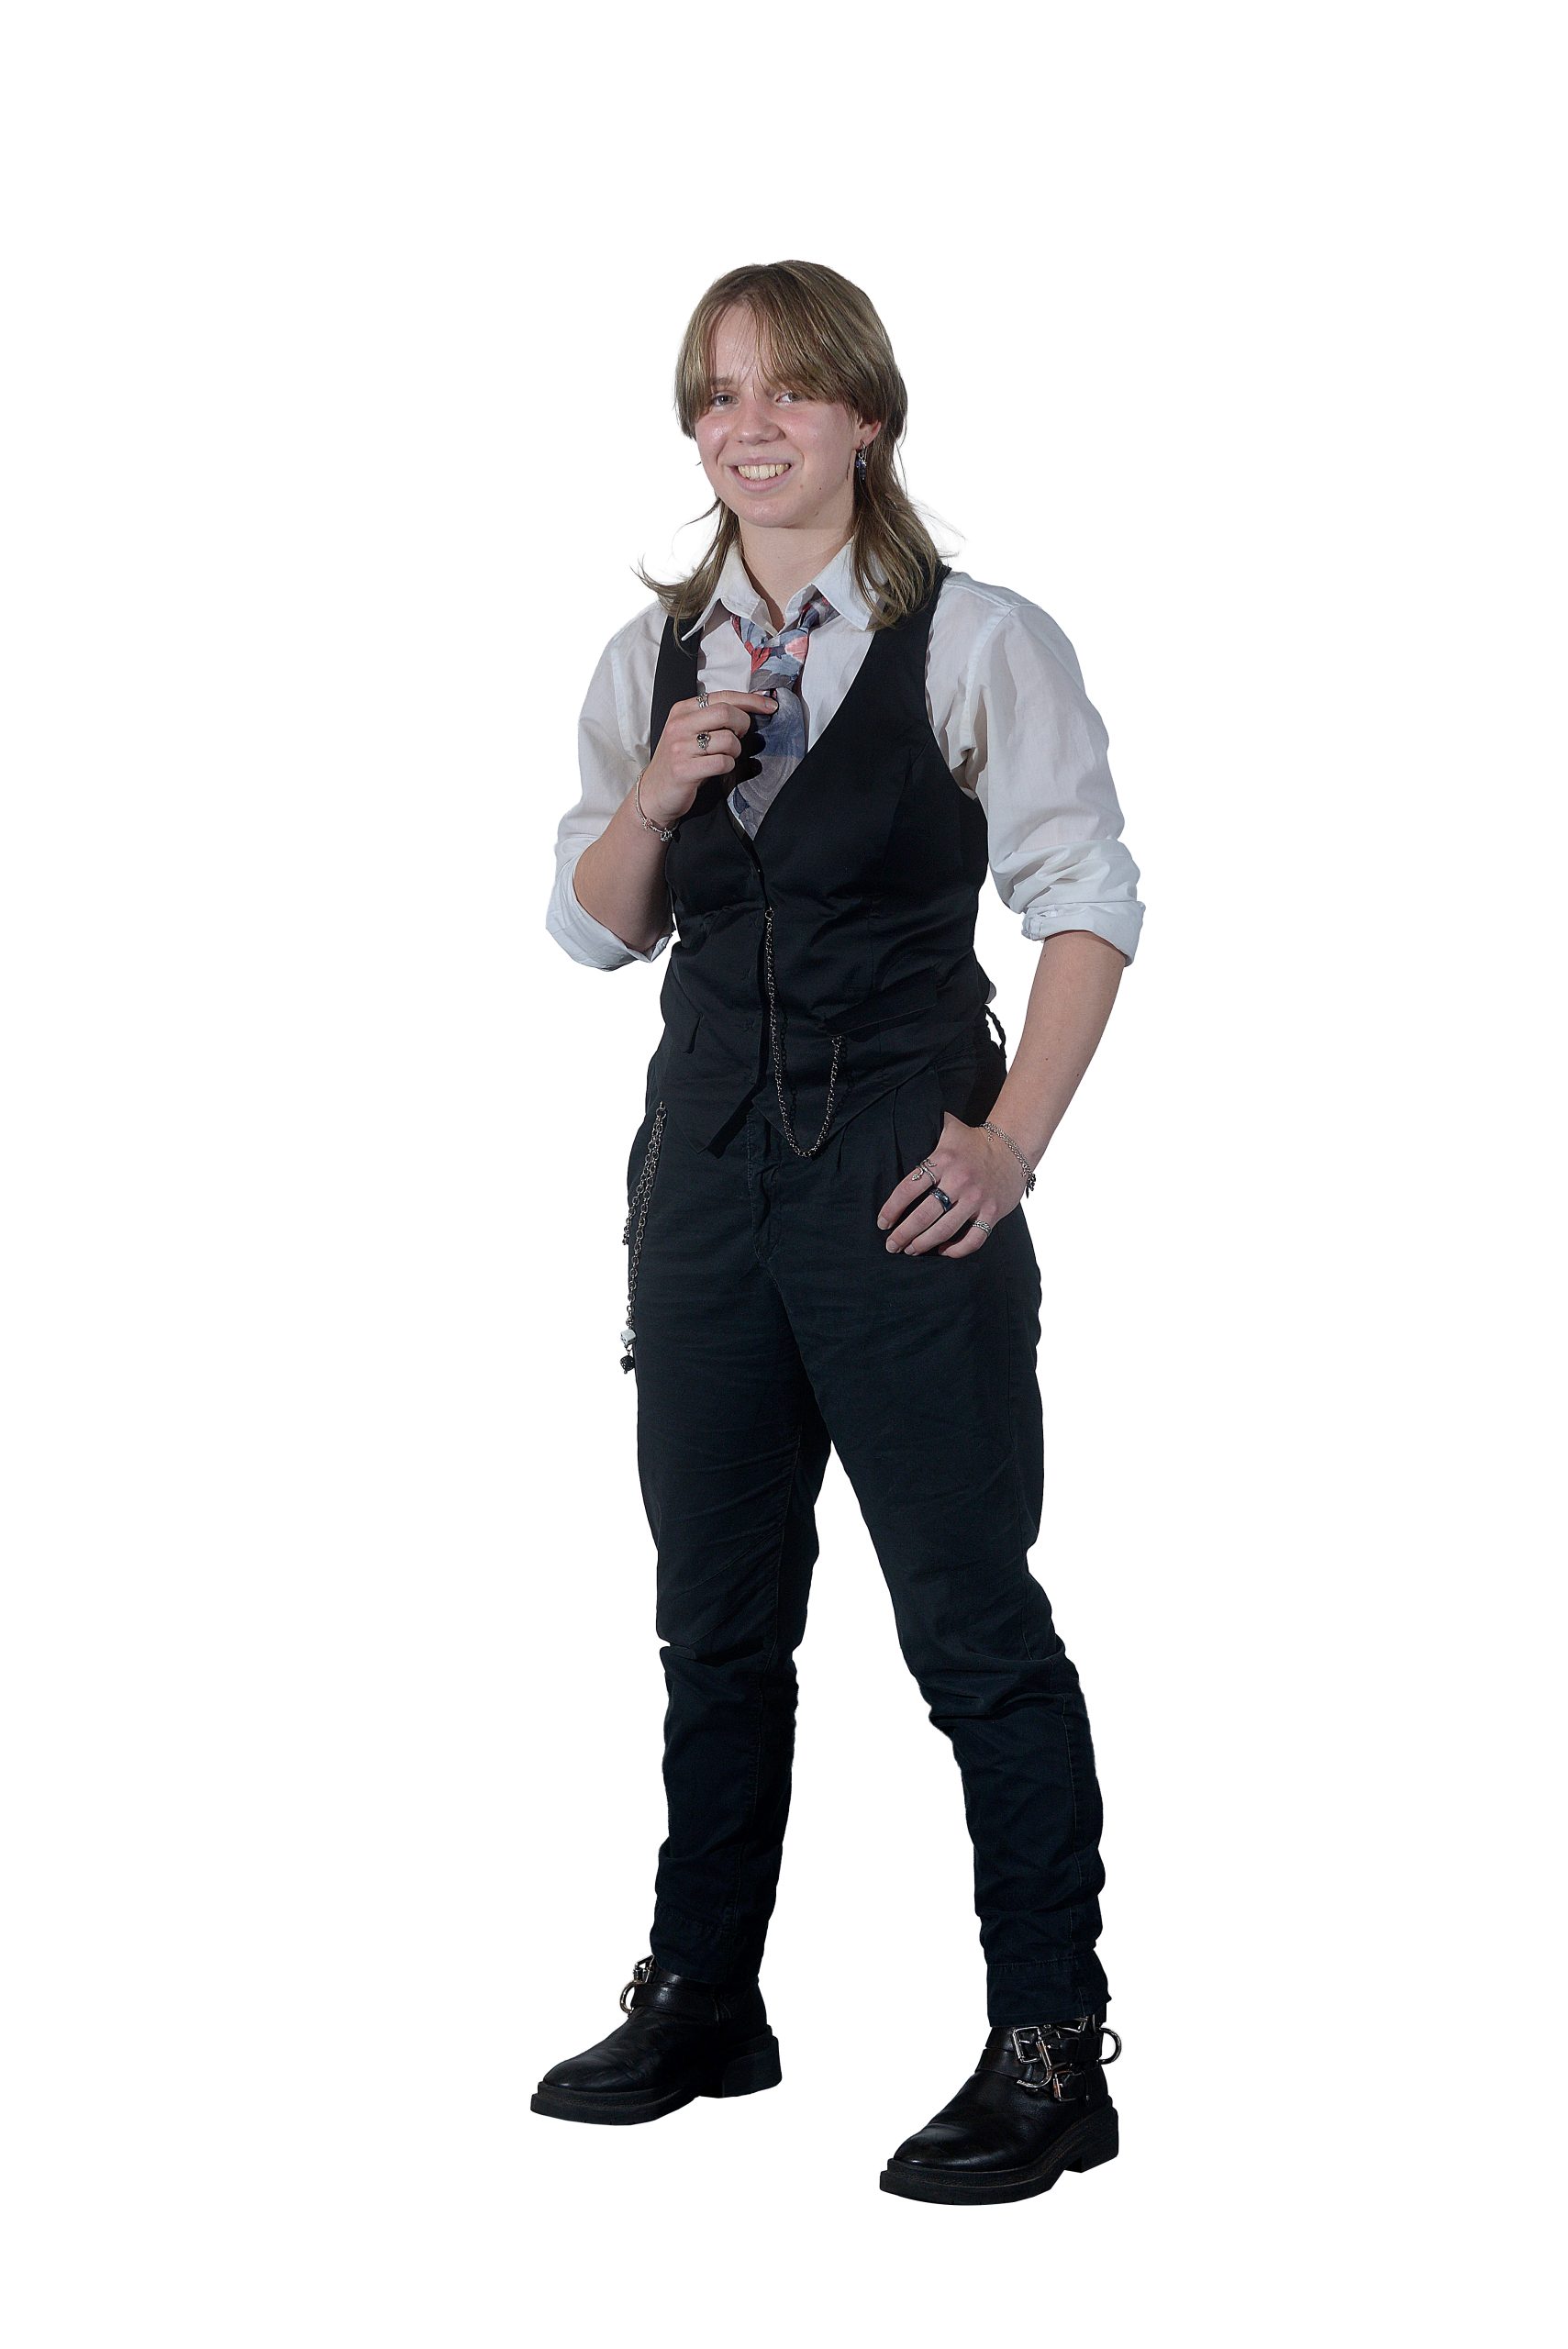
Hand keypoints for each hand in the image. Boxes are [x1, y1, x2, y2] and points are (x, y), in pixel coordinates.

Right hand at [638, 690, 779, 829]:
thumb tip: (750, 708)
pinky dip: (728, 766)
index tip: (770, 706)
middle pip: (726, 713)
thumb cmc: (679, 761)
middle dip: (743, 725)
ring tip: (726, 756)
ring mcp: (680, 747)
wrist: (655, 793)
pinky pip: (722, 762)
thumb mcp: (690, 731)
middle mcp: (679, 725)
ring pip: (728, 739)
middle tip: (740, 737)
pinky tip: (719, 769)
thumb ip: (712, 718)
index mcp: (682, 710)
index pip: (722, 696)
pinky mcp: (684, 769)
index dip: (750, 700)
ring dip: (735, 750)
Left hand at [876, 1113, 1031, 1257]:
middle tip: (892, 1244)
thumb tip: (900, 1123)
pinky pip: (974, 1239)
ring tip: (911, 1250)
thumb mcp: (948, 1128)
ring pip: (944, 1230)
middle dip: (903, 1234)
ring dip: (924, 1244)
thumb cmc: (974, 1140)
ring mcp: (977, 1198)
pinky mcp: (993, 1212)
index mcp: (942, 1161)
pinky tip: (944, 1251)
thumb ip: (926, 1128)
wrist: (1013, 1146)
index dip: (891, 1210)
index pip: (908, 1190)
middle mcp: (959, 1181)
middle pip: (923, 1215)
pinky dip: (957, 1250)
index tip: (882, 1223)